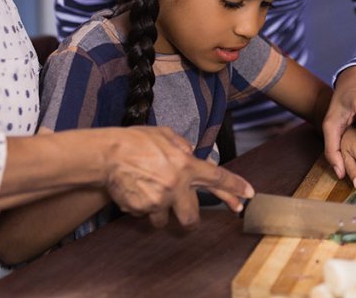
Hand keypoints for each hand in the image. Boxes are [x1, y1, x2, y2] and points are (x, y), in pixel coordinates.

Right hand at [103, 126, 254, 227]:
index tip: (248, 195)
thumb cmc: (134, 141)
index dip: (235, 188)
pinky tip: (133, 191)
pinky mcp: (142, 210)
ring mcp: (158, 201)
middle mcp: (176, 186)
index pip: (217, 178)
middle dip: (189, 220)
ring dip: (159, 213)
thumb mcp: (164, 135)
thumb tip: (190, 154)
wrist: (106, 154)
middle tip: (184, 216)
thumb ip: (181, 146)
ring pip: (164, 220)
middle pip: (191, 217)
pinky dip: (141, 207)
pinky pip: (145, 215)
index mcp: (185, 165)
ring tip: (146, 194)